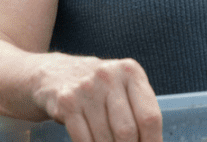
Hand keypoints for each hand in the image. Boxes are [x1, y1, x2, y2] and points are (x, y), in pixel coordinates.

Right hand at [33, 53, 162, 141]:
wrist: (57, 74)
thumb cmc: (101, 88)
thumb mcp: (124, 87)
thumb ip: (140, 112)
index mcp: (131, 72)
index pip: (150, 117)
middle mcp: (108, 76)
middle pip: (127, 132)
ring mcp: (85, 88)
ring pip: (104, 139)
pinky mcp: (66, 102)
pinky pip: (83, 140)